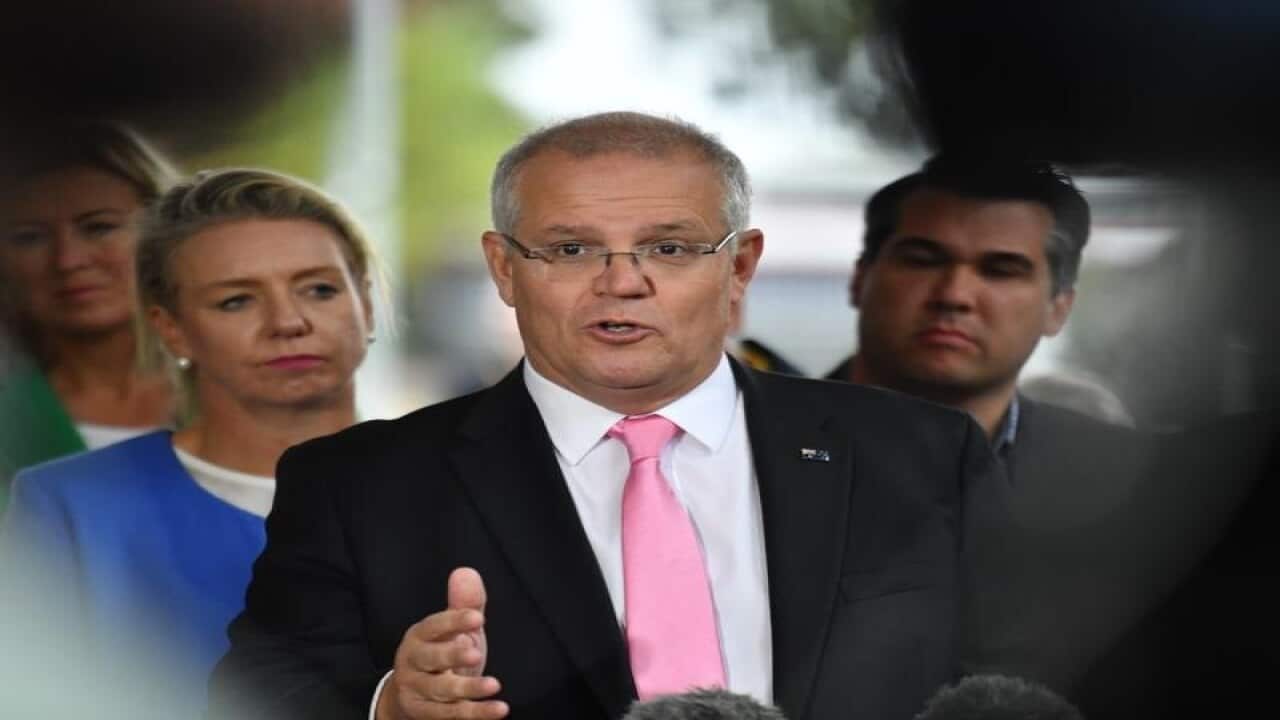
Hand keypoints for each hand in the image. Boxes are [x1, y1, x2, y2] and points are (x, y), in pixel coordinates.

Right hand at [377, 568, 508, 719]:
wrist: (413, 697)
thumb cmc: (440, 655)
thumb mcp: (453, 631)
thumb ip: (463, 605)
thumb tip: (467, 572)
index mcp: (419, 636)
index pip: (433, 626)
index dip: (453, 621)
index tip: (477, 618)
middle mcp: (413, 663)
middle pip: (430, 659)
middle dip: (452, 656)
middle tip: (475, 653)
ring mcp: (417, 691)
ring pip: (441, 691)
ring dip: (468, 689)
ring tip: (495, 684)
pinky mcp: (426, 714)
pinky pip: (452, 715)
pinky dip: (477, 713)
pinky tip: (499, 708)